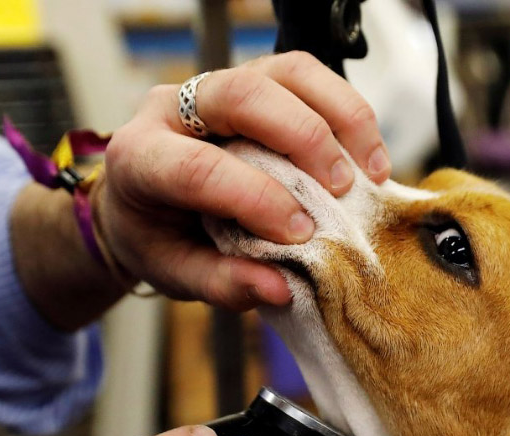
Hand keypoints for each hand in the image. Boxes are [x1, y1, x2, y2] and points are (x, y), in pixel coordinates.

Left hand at [100, 51, 391, 309]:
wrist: (142, 201)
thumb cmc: (156, 237)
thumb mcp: (174, 271)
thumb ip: (221, 282)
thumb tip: (278, 289)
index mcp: (140, 158)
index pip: (198, 167)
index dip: (255, 198)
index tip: (301, 234)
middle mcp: (171, 108)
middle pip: (243, 96)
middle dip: (304, 140)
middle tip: (341, 191)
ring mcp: (215, 86)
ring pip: (282, 73)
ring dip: (338, 117)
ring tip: (369, 172)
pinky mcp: (253, 80)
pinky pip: (306, 76)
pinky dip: (347, 112)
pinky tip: (368, 157)